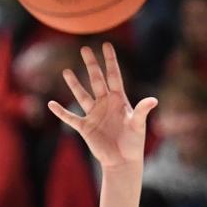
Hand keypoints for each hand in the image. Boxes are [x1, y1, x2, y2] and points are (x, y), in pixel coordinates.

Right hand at [48, 43, 156, 171]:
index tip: (106, 44)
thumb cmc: (133, 143)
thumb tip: (154, 100)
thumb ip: (142, 111)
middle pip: (97, 80)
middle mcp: (105, 104)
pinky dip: (61, 112)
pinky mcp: (85, 127)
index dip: (110, 60)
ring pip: (82, 95)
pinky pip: (70, 118)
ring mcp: (94, 114)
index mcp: (119, 100)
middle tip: (85, 48)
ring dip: (74, 84)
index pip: (114, 76)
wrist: (122, 161)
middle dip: (91, 65)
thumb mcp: (138, 125)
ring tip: (66, 71)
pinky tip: (51, 104)